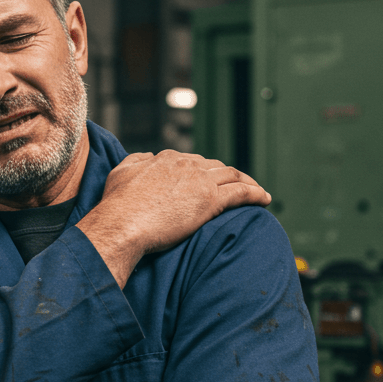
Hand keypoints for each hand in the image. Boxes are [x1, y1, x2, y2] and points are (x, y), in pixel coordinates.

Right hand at [77, 151, 270, 287]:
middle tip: (236, 187)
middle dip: (227, 175)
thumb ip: (136, 161)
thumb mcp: (121, 172)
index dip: (202, 171)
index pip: (192, 161)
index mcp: (166, 158)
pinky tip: (265, 199)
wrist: (122, 224)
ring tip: (257, 192)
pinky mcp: (210, 200)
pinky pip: (241, 193)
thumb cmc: (117, 205)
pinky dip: (256, 194)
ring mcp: (200, 181)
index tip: (207, 181)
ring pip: (232, 175)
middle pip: (215, 166)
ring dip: (247, 181)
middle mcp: (186, 164)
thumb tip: (148, 157)